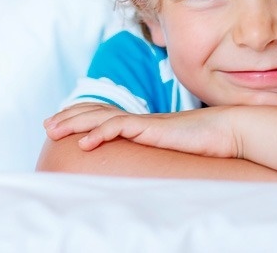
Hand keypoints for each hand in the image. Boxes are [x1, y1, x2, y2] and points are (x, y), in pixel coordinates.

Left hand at [45, 103, 240, 158]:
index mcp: (144, 124)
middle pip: (98, 112)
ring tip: (54, 130)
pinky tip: (84, 143)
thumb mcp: (177, 148)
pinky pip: (121, 127)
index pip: (107, 115)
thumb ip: (161, 151)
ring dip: (75, 122)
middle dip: (71, 117)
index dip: (84, 117)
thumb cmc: (208, 141)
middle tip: (48, 126)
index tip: (63, 125)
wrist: (229, 130)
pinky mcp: (153, 129)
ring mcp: (146, 123)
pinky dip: (100, 133)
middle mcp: (141, 120)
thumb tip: (152, 163)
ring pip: (102, 117)